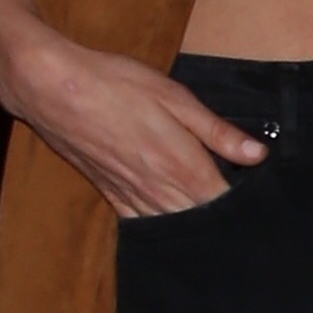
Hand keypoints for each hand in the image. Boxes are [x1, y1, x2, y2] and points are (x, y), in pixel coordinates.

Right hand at [0, 0, 265, 218]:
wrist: (54, 89)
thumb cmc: (116, 85)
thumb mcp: (175, 97)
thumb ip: (217, 131)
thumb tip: (258, 155)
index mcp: (183, 166)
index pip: (224, 203)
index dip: (244, 206)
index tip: (258, 200)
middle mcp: (159, 191)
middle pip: (201, 221)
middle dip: (221, 219)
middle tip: (241, 214)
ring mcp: (133, 197)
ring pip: (174, 227)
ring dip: (193, 226)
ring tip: (212, 222)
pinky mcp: (112, 196)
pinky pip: (144, 224)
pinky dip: (162, 225)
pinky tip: (173, 220)